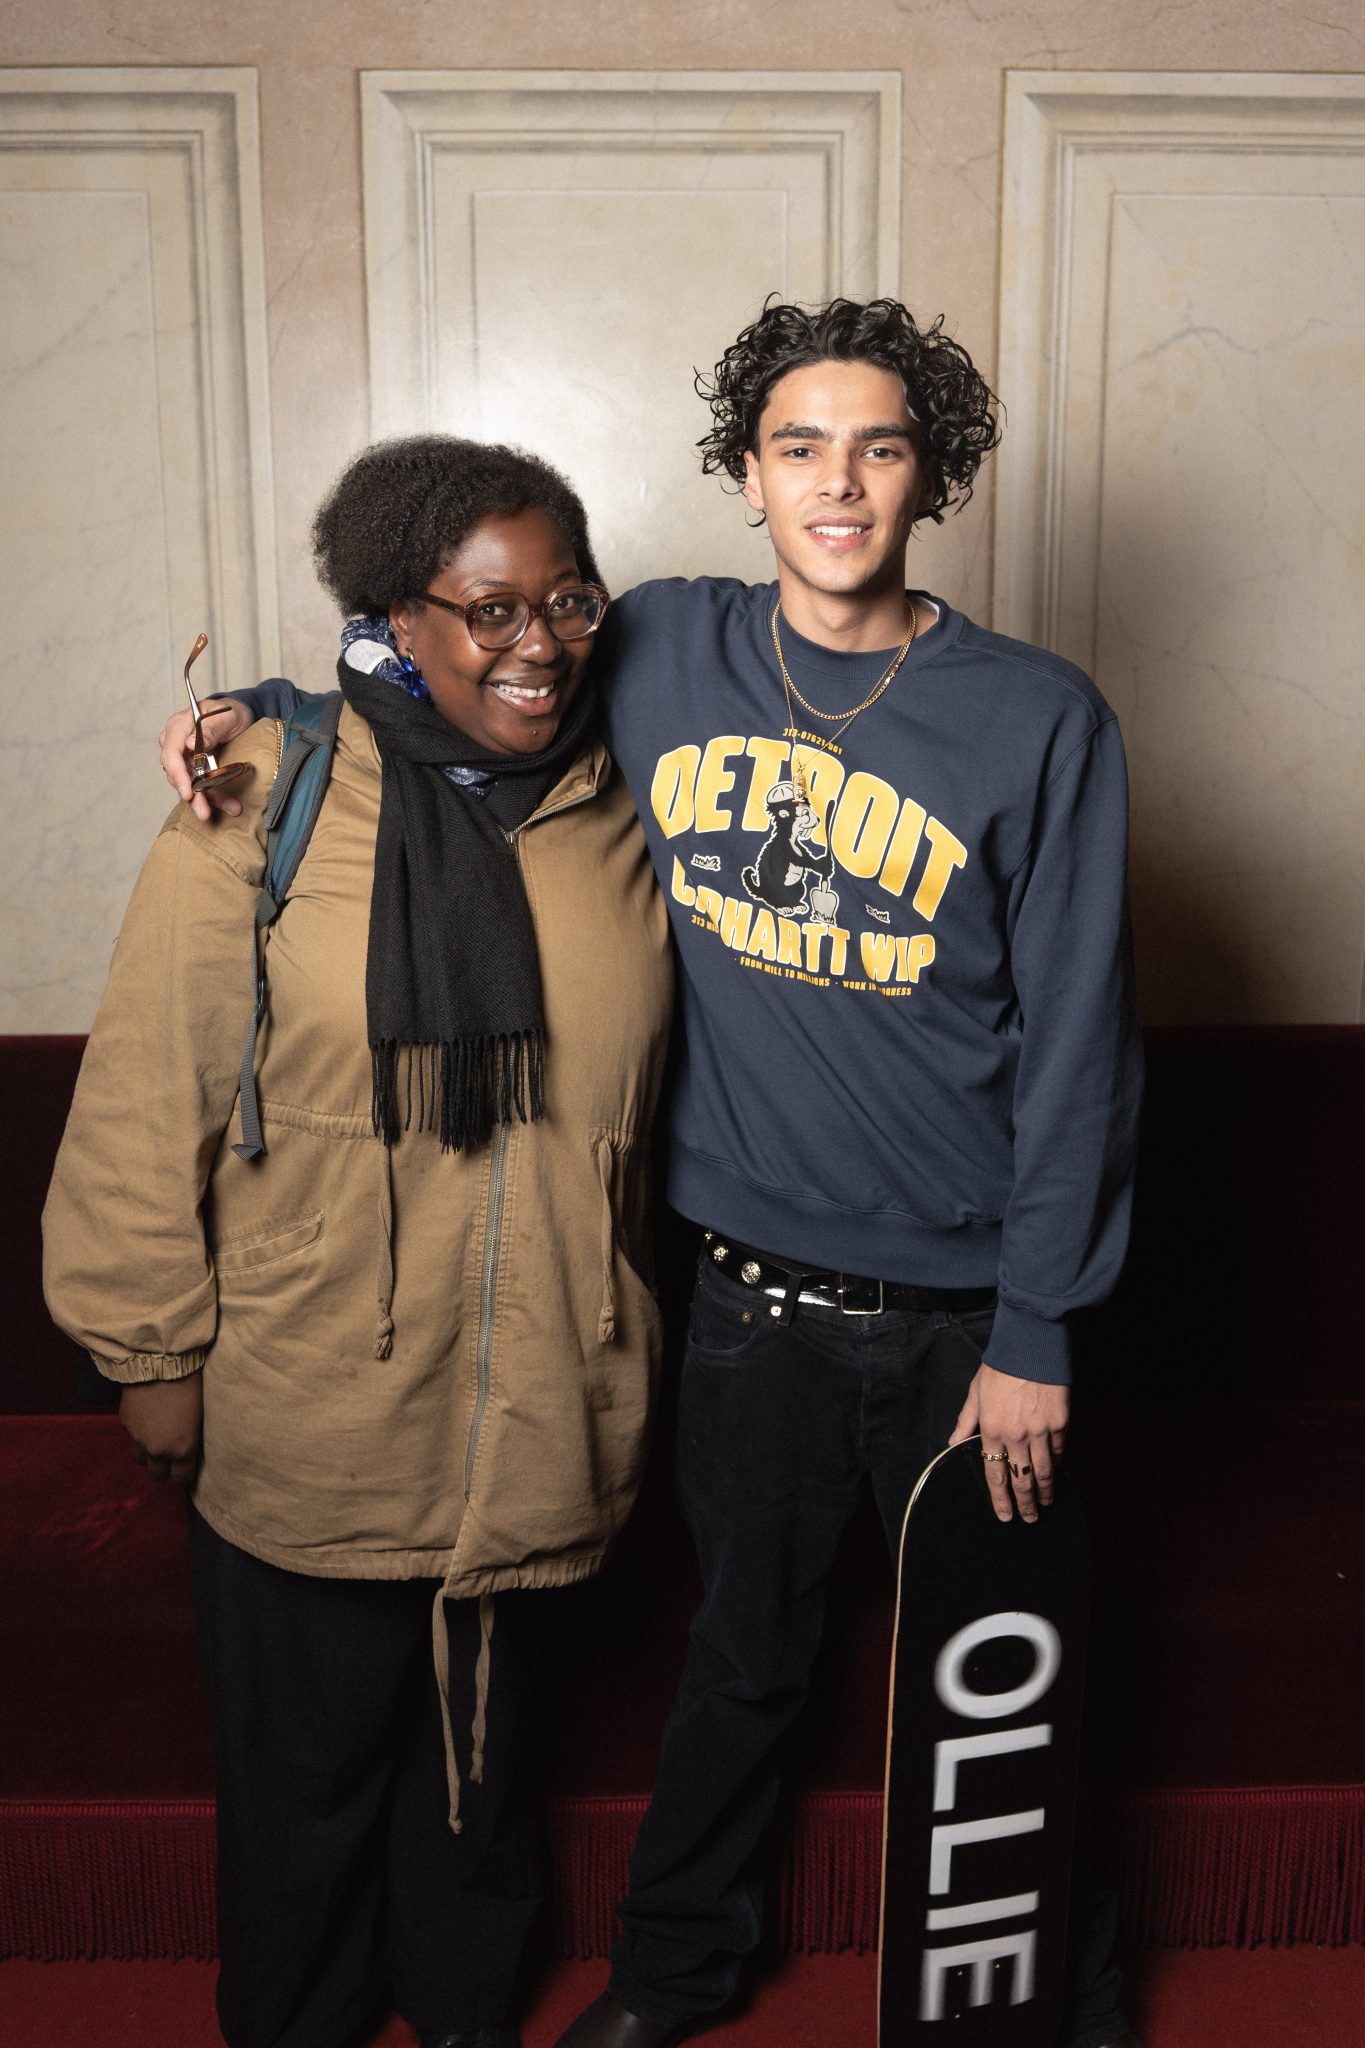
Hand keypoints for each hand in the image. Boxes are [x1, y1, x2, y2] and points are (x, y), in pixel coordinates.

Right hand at [120, 1376, 203, 1484]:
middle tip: (171, 1454)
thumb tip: (189, 1448)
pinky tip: (148, 1418)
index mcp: (182, 1448)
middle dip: (165, 1467)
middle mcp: (159, 1449)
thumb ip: (190, 1439)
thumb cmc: (190, 1384)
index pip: (182, 1478)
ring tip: (158, 1437)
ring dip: (149, 1453)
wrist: (161, 1362)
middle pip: (158, 1476)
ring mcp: (139, 1439)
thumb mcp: (199, 1416)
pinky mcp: (126, 1425)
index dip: (185, 1472)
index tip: (187, 1465)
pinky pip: (132, 1439)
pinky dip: (139, 1434)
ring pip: (142, 1460)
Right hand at [158, 701, 252, 820]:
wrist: (237, 717)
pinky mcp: (194, 768)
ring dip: (206, 800)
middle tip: (204, 813)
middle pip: (177, 773)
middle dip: (192, 795)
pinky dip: (215, 797)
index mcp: (179, 726)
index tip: (187, 792)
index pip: (171, 753)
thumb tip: (190, 744)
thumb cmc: (229, 712)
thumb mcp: (225, 717)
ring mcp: (184, 757)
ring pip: (189, 784)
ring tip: (228, 809)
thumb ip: (209, 729)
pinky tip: (230, 805)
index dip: (178, 775)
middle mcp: (176, 743)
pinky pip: (201, 786)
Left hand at [949, 1363, 1068, 1525]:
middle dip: (1024, 1503)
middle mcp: (1016, 1436)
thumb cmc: (1000, 1367)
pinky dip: (1056, 1466)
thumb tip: (952, 1441)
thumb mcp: (975, 1392)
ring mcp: (1040, 1431)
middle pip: (1021, 1480)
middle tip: (1028, 1518)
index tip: (1005, 1515)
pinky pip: (1058, 1452)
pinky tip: (1054, 1475)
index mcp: (991, 1429)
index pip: (994, 1474)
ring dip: (1044, 1492)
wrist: (1031, 1346)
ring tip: (1045, 1504)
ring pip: (1043, 1472)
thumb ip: (965, 1420)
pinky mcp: (1060, 1423)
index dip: (1000, 1499)